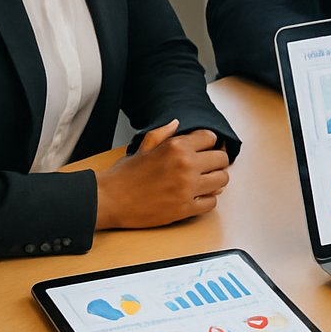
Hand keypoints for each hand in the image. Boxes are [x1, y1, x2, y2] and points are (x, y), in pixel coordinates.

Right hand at [95, 120, 230, 229]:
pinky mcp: (185, 209)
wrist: (108, 200)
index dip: (208, 143)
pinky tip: (196, 197)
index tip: (203, 150)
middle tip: (206, 167)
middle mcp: (186, 165)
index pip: (211, 138)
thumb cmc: (124, 175)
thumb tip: (176, 123)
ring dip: (215, 181)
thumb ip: (162, 134)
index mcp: (176, 146)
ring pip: (222, 180)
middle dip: (215, 162)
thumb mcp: (143, 147)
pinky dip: (207, 200)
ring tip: (204, 182)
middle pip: (221, 159)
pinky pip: (212, 202)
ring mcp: (187, 188)